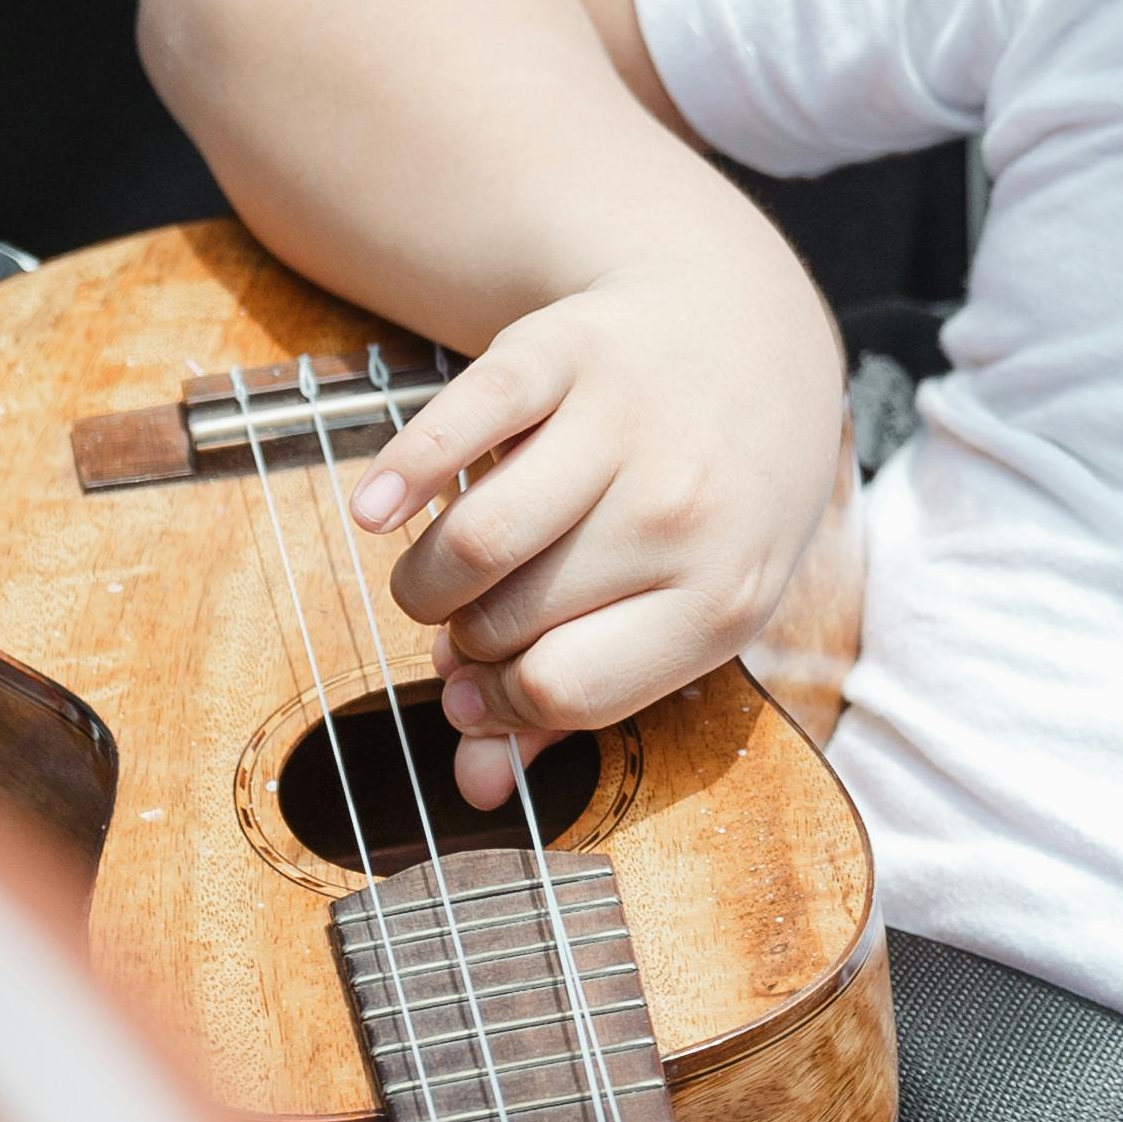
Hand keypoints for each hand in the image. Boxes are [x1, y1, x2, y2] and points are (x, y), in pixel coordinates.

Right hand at [340, 260, 850, 806]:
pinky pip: (459, 422)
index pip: (567, 689)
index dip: (504, 703)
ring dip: (425, 582)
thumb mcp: (688, 603)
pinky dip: (402, 474)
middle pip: (511, 622)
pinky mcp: (566, 350)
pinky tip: (377, 512)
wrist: (745, 332)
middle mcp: (685, 511)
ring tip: (433, 583)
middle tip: (470, 624)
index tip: (483, 686)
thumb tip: (475, 789)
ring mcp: (626, 424)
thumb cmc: (712, 496)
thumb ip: (579, 699)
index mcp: (726, 597)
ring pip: (477, 541)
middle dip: (467, 640)